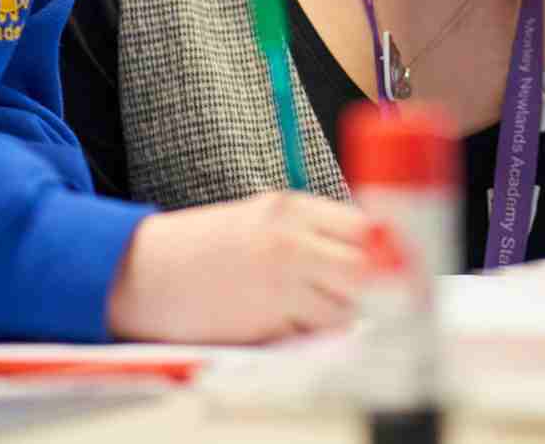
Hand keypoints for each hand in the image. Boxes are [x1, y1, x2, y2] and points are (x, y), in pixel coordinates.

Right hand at [105, 191, 373, 343]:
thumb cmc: (204, 247)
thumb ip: (312, 232)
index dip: (389, 250)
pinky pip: (315, 334)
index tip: (402, 266)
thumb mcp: (261, 220)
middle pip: (368, 269)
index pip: (367, 226)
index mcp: (292, 209)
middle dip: (377, 288)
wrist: (143, 271)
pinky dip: (313, 335)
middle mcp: (292, 242)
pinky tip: (288, 323)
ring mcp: (281, 284)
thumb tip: (374, 255)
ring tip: (317, 309)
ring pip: (349, 309)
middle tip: (377, 298)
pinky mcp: (267, 323)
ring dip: (345, 316)